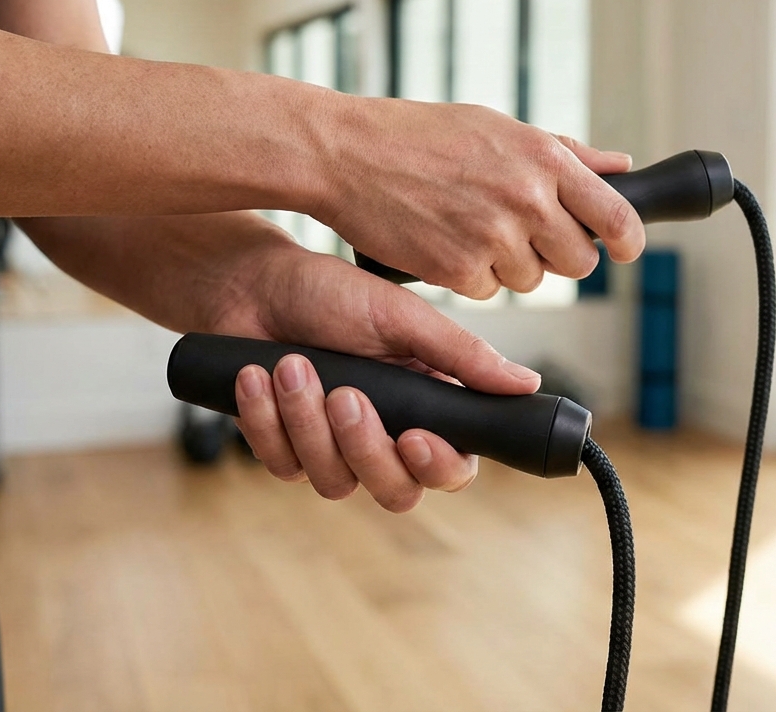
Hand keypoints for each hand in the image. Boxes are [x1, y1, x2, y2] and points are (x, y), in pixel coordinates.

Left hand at [211, 234, 540, 511]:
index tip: (414, 437)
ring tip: (291, 365)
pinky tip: (258, 378)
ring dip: (307, 422)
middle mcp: (383, 436)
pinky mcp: (284, 450)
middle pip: (396, 492)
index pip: (451, 468)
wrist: (249, 284)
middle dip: (366, 448)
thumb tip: (526, 384)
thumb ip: (462, 356)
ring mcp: (332, 450)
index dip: (438, 466)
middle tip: (345, 395)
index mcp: (425, 406)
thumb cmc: (330, 293)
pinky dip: (267, 420)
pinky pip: (282, 465)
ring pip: (334, 481)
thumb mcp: (401, 316)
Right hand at [310, 97, 644, 298]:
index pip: (616, 216)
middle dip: (559, 256)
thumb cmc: (421, 134)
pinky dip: (470, 276)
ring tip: (472, 227)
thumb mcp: (498, 127)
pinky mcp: (458, 271)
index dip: (627, 240)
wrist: (347, 154)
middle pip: (579, 262)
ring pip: (532, 281)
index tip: (623, 247)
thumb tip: (621, 166)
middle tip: (528, 236)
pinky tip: (446, 241)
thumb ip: (564, 152)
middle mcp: (526, 199)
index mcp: (544, 159)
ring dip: (510, 265)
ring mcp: (493, 238)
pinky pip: (487, 292)